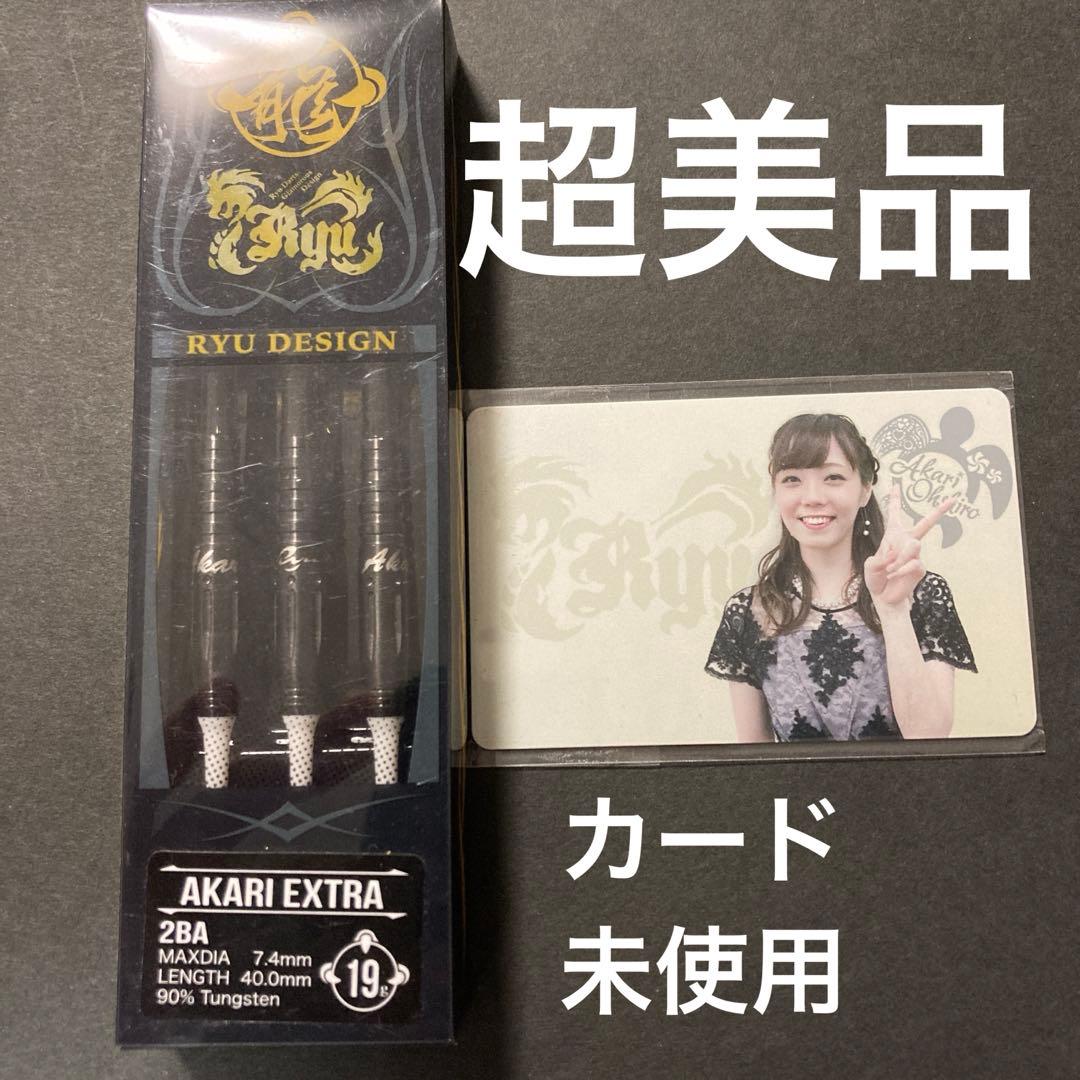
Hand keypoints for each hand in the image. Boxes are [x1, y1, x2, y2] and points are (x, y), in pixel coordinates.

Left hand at [864, 482, 952, 611]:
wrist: (883, 596)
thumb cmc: (876, 578)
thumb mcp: (870, 566)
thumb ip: (879, 559)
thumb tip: (895, 556)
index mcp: (893, 537)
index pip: (895, 515)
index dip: (895, 500)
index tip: (897, 485)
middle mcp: (907, 542)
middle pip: (925, 524)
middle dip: (938, 512)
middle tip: (952, 500)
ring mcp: (916, 555)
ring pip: (914, 546)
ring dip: (899, 557)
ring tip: (890, 569)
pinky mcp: (920, 568)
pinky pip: (914, 563)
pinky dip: (901, 569)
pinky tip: (894, 574)